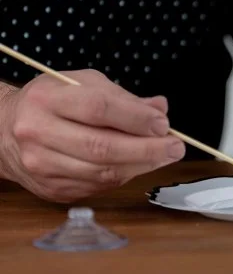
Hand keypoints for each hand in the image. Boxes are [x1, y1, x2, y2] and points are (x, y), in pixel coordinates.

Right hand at [0, 69, 184, 202]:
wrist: (5, 130)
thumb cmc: (50, 102)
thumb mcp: (83, 84)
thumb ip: (122, 97)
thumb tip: (159, 109)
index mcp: (47, 99)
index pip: (98, 108)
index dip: (136, 118)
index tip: (162, 123)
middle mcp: (39, 133)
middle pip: (102, 146)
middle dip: (147, 149)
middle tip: (175, 147)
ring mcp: (42, 165)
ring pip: (102, 172)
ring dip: (141, 165)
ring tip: (164, 155)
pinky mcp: (51, 189)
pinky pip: (97, 186)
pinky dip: (124, 176)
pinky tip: (138, 165)